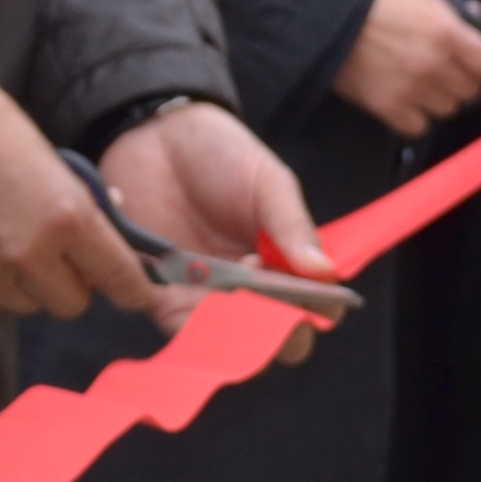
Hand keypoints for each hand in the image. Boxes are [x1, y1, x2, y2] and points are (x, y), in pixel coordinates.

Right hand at [0, 70, 151, 315]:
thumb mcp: (48, 155)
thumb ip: (78, 200)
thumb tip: (107, 222)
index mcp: (65, 216)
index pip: (119, 279)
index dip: (130, 287)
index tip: (131, 288)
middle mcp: (29, 255)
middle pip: (72, 304)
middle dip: (71, 281)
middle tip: (58, 253)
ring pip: (26, 305)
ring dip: (26, 284)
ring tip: (7, 240)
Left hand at [102, 99, 335, 361]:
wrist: (155, 135)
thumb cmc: (222, 155)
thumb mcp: (268, 182)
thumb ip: (293, 226)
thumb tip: (325, 271)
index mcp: (289, 266)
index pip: (317, 312)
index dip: (317, 311)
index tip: (305, 289)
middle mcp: (253, 293)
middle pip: (276, 341)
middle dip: (275, 327)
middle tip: (261, 286)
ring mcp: (208, 300)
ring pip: (231, 346)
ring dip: (234, 328)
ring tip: (229, 286)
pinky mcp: (164, 298)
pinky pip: (182, 332)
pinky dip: (192, 327)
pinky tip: (196, 296)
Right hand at [328, 0, 480, 138]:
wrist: (327, 18)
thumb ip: (452, 8)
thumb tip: (477, 17)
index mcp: (448, 34)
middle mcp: (435, 65)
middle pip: (472, 92)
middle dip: (465, 81)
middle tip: (450, 70)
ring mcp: (412, 89)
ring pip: (448, 109)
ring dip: (441, 98)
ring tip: (424, 83)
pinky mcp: (388, 107)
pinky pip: (418, 126)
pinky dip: (416, 116)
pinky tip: (407, 99)